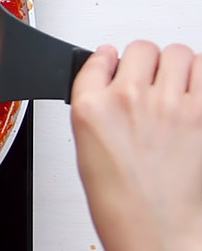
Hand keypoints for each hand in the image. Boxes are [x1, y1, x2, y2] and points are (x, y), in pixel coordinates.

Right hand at [71, 41, 201, 250]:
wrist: (152, 227)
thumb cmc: (118, 195)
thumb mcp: (85, 142)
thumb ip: (93, 100)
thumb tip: (106, 68)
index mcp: (91, 106)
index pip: (99, 57)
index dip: (109, 61)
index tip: (113, 65)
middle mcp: (128, 99)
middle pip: (141, 48)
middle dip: (144, 62)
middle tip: (147, 81)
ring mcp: (168, 104)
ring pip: (176, 53)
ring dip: (175, 66)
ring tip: (174, 85)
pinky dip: (200, 75)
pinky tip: (192, 92)